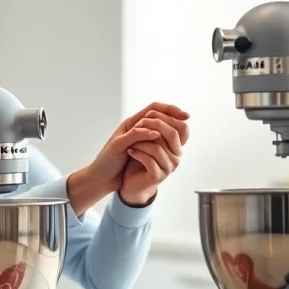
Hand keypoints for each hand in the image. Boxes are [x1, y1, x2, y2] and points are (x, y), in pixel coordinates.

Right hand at [68, 103, 188, 213]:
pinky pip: (133, 135)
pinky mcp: (117, 144)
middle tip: (185, 116)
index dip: (171, 110)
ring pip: (143, 120)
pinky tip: (156, 135)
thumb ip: (151, 143)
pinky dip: (145, 133)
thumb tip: (170, 140)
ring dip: (161, 121)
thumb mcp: (139, 151)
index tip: (186, 115)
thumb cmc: (120, 165)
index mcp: (135, 127)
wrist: (102, 177)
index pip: (155, 110)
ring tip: (175, 124)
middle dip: (170, 111)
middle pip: (152, 110)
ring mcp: (122, 134)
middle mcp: (129, 127)